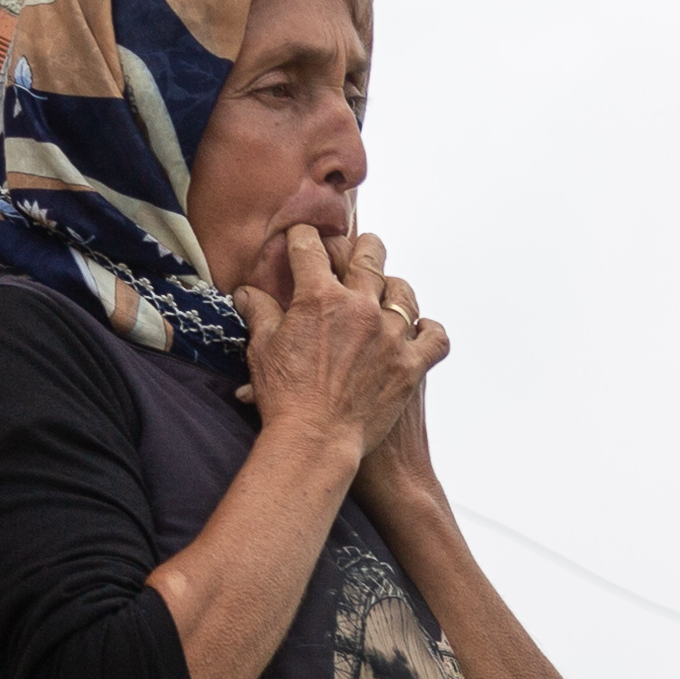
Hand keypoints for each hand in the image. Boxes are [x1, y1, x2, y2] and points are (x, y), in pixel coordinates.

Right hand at [237, 223, 442, 472]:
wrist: (316, 441)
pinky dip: (430, 331)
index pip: (311, 247)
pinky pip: (434, 338)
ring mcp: (391, 335)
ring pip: (404, 293)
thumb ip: (259, 312)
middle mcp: (360, 307)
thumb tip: (245, 291)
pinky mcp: (411, 365)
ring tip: (391, 288)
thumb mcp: (263, 349)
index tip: (303, 237)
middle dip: (361, 247)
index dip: (303, 237)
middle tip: (360, 247)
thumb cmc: (285, 398)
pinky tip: (423, 331)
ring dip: (396, 287)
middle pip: (368, 256)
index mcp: (319, 296)